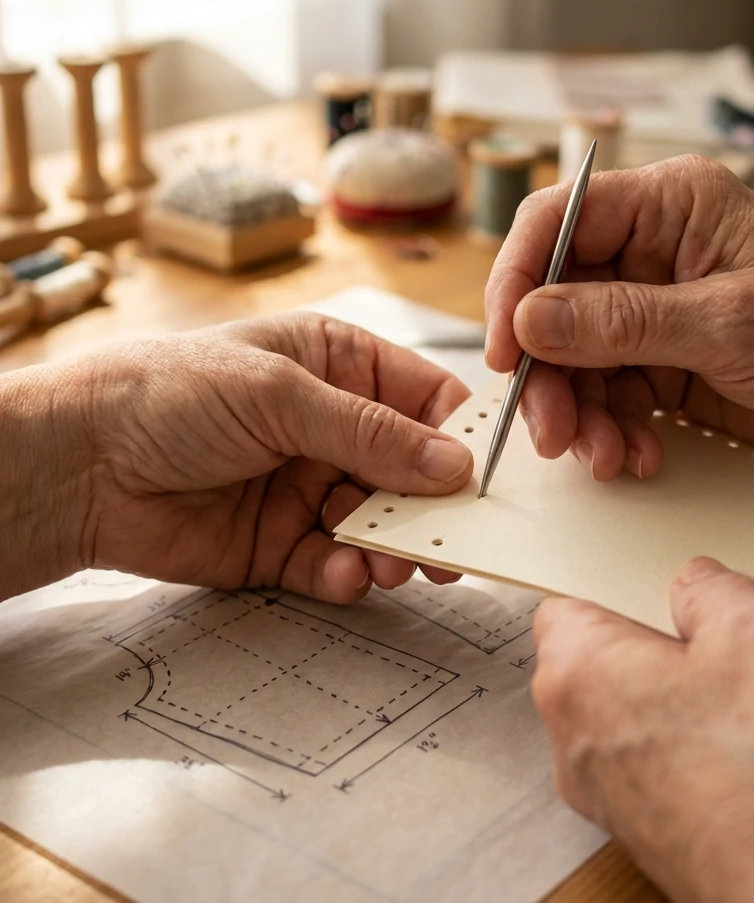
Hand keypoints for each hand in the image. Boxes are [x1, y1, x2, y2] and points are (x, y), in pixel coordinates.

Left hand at [0, 313, 472, 600]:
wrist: (77, 466)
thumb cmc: (169, 393)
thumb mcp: (279, 394)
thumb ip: (370, 433)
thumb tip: (454, 464)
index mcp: (339, 366)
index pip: (426, 399)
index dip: (462, 436)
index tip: (490, 477)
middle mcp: (333, 427)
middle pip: (414, 470)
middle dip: (436, 506)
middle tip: (459, 543)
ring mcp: (310, 486)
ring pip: (383, 523)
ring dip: (398, 546)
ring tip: (399, 563)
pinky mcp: (283, 543)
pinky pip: (337, 562)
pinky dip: (349, 572)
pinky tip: (347, 573)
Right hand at [485, 156, 753, 480]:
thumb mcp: (731, 323)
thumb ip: (625, 322)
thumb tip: (531, 319)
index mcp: (669, 206)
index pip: (557, 222)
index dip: (516, 281)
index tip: (505, 347)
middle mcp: (650, 252)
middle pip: (554, 301)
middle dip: (548, 371)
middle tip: (552, 428)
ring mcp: (652, 312)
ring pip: (574, 358)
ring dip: (579, 413)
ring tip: (606, 454)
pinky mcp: (660, 362)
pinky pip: (606, 395)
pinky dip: (610, 430)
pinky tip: (637, 453)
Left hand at [531, 558, 753, 902]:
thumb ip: (712, 587)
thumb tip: (699, 588)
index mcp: (578, 676)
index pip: (569, 605)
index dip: (622, 588)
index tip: (664, 585)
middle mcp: (578, 742)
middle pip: (609, 661)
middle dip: (667, 645)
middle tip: (728, 641)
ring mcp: (614, 797)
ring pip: (646, 716)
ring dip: (695, 700)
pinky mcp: (658, 835)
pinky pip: (674, 766)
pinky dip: (711, 752)